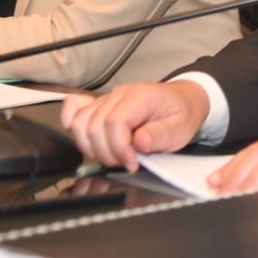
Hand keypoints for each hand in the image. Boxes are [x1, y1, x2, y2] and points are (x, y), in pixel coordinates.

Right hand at [60, 80, 210, 171]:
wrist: (184, 100)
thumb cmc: (181, 113)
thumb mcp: (181, 128)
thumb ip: (160, 135)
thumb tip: (139, 143)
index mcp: (140, 97)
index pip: (114, 121)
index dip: (119, 148)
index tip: (132, 163)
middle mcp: (119, 94)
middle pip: (94, 125)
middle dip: (107, 152)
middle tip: (126, 162)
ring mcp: (107, 98)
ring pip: (80, 122)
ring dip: (91, 147)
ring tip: (113, 156)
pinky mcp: (100, 105)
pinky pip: (74, 109)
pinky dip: (73, 125)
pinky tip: (86, 139)